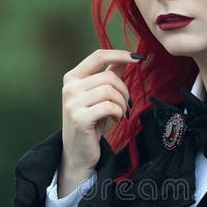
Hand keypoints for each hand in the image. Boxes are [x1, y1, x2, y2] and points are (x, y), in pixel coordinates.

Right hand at [59, 49, 143, 196]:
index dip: (119, 54)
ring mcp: (72, 103)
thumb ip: (109, 76)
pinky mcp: (79, 118)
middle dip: (124, 91)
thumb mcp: (100, 96)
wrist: (78, 151)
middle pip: (108, 77)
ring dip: (122, 103)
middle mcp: (69, 88)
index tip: (137, 58)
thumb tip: (125, 59)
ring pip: (110, 91)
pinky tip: (116, 119)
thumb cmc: (91, 122)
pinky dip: (118, 112)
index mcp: (72, 77)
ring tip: (120, 113)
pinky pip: (109, 106)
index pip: (97, 56)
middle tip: (125, 104)